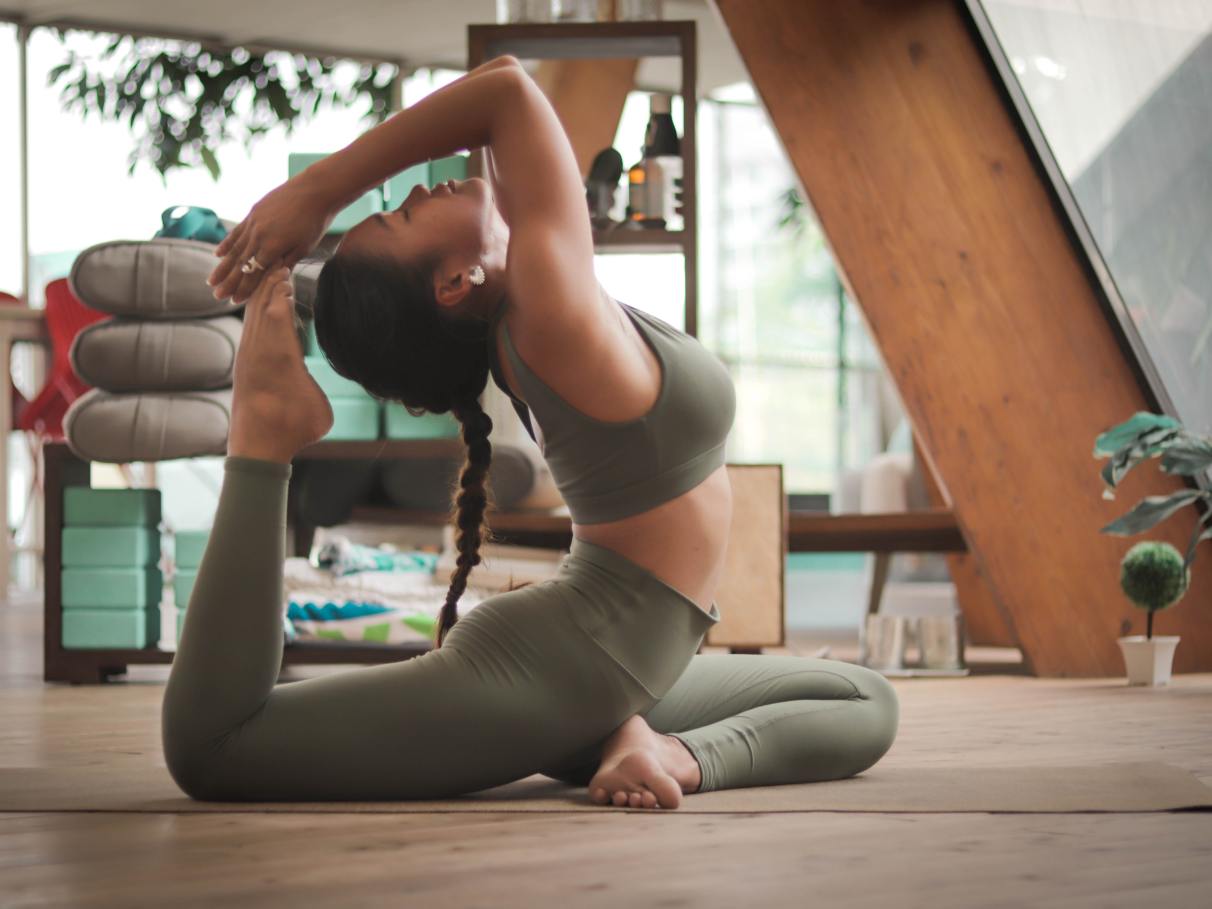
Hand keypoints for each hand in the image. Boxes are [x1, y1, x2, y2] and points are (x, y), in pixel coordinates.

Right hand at [208, 174, 336, 303]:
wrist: (313, 190)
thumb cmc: (314, 222)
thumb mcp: (304, 247)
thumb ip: (286, 263)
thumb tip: (274, 279)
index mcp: (272, 248)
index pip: (254, 273)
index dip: (244, 288)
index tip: (235, 301)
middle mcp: (258, 236)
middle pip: (240, 264)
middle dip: (228, 282)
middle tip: (217, 296)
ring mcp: (253, 223)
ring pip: (234, 249)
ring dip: (222, 266)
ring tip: (211, 281)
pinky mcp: (253, 213)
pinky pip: (236, 232)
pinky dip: (226, 244)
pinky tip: (218, 254)